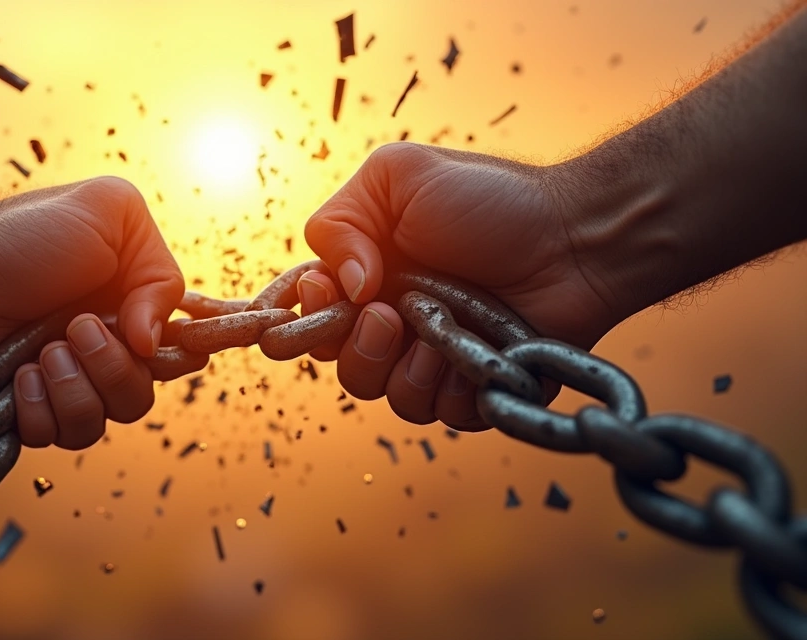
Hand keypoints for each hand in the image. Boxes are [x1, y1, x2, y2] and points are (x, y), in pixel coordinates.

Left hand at [0, 176, 198, 448]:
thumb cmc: (14, 240)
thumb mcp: (110, 212)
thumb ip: (160, 272)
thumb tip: (152, 341)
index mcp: (127, 296)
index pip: (177, 345)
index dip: (170, 350)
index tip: (140, 335)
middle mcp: (100, 341)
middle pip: (144, 391)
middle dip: (111, 366)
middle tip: (73, 330)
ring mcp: (65, 378)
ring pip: (106, 419)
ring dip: (74, 388)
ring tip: (38, 356)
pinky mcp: (30, 409)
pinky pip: (59, 436)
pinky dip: (40, 410)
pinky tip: (16, 379)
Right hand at [299, 143, 618, 428]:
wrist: (576, 236)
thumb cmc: (493, 200)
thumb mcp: (397, 177)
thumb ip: (338, 223)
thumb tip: (342, 291)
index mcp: (370, 275)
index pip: (313, 317)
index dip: (310, 318)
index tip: (330, 296)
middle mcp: (398, 322)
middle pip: (344, 366)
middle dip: (361, 347)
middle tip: (393, 314)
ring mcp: (437, 359)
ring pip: (390, 396)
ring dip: (410, 368)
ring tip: (446, 331)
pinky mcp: (477, 390)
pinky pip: (442, 416)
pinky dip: (455, 387)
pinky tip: (478, 350)